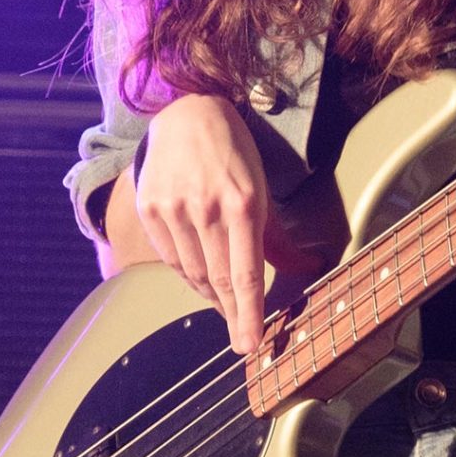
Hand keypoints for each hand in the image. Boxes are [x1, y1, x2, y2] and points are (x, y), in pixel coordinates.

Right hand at [135, 94, 272, 353]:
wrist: (187, 112)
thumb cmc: (233, 152)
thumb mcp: (261, 187)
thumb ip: (277, 236)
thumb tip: (306, 268)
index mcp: (241, 203)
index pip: (245, 273)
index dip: (249, 313)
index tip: (251, 343)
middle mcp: (205, 208)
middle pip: (218, 279)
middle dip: (232, 315)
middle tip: (242, 338)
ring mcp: (173, 209)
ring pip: (193, 273)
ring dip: (211, 296)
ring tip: (224, 305)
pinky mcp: (150, 208)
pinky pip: (171, 258)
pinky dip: (188, 275)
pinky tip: (200, 278)